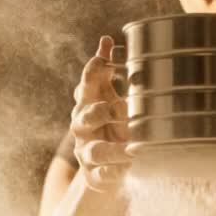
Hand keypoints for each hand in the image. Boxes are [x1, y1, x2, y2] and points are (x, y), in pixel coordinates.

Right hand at [71, 36, 128, 190]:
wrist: (103, 164)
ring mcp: (86, 152)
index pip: (86, 84)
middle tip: (121, 110)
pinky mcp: (94, 175)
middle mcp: (82, 127)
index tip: (103, 62)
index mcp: (88, 103)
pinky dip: (115, 173)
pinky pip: (101, 175)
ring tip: (132, 150)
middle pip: (84, 117)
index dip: (92, 73)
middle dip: (100, 112)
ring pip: (95, 150)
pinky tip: (129, 170)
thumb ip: (106, 72)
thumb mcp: (108, 97)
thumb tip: (105, 40)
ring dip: (113, 149)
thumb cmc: (109, 123)